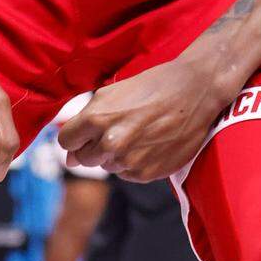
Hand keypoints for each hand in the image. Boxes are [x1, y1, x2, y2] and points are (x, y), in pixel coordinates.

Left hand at [58, 58, 226, 182]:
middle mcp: (110, 143)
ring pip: (107, 166)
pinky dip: (133, 162)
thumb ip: (86, 122)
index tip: (86, 132)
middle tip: (118, 129)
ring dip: (115, 154)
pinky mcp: (146, 174)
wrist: (194, 91)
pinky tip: (149, 143)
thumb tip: (69, 159)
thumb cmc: (152, 86)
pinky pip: (127, 174)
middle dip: (93, 146)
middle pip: (83, 159)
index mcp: (97, 118)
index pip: (66, 142)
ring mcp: (128, 161)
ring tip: (138, 132)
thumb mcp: (112, 93)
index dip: (75, 137)